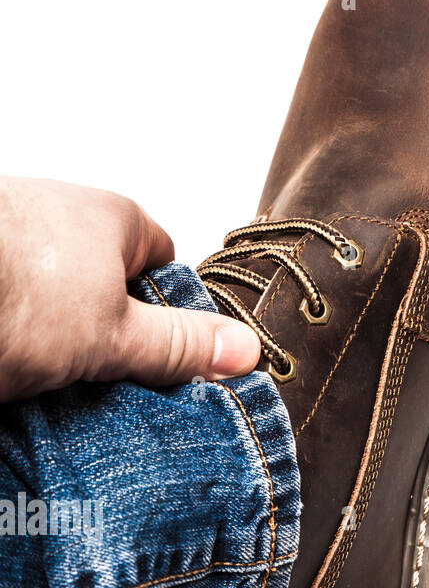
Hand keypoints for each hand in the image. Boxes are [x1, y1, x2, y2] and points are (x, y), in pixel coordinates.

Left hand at [0, 177, 261, 401]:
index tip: (152, 355)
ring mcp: (3, 228)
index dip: (162, 311)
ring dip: (41, 331)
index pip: (162, 259)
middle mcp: (56, 208)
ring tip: (32, 378)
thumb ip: (177, 345)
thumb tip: (246, 350)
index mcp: (112, 215)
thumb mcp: (113, 337)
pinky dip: (2, 329)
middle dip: (98, 329)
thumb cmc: (9, 296)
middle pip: (99, 277)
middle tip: (92, 379)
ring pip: (43, 288)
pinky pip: (3, 297)